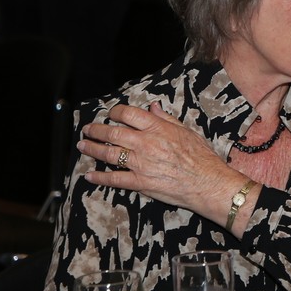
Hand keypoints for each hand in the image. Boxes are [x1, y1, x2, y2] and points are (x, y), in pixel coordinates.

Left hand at [81, 102, 248, 224]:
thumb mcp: (187, 131)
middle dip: (96, 130)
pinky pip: (114, 179)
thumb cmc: (202, 157)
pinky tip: (90, 175)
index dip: (115, 112)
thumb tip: (153, 107)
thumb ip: (166, 119)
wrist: (207, 182)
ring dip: (92, 149)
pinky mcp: (140, 182)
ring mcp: (141, 163)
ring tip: (83, 146)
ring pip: (108, 154)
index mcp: (158, 128)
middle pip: (113, 132)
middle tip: (87, 129)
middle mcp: (146, 143)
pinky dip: (100, 177)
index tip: (110, 113)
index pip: (129, 114)